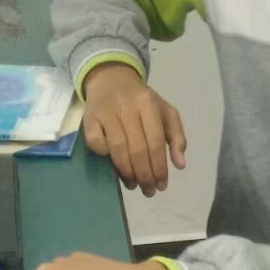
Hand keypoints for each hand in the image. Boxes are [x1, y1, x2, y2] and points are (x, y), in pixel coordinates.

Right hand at [82, 62, 186, 195]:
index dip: (160, 168)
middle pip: (137, 149)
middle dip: (145, 175)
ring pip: (118, 150)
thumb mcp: (164, 111)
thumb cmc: (141, 100)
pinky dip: (105, 157)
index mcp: (148, 103)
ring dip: (127, 173)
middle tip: (148, 190)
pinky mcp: (90, 119)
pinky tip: (113, 166)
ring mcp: (106, 112)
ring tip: (133, 185)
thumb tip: (180, 165)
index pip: (156, 142)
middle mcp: (127, 106)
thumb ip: (176, 136)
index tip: (161, 186)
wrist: (111, 78)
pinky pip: (96, 145)